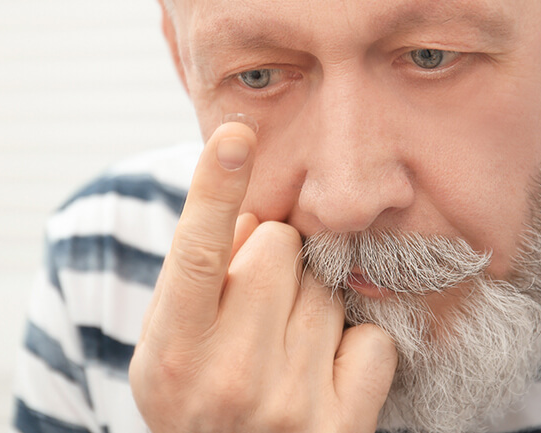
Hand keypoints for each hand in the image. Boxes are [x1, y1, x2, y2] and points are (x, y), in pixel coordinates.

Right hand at [129, 122, 396, 432]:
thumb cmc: (193, 393)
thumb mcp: (168, 340)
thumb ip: (197, 274)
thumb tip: (254, 215)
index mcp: (172, 350)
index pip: (195, 254)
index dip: (214, 189)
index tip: (236, 136)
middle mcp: (227, 378)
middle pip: (279, 247)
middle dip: (272, 257)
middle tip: (256, 301)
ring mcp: (287, 404)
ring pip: (327, 288)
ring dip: (310, 302)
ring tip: (283, 346)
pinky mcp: (341, 426)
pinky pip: (372, 337)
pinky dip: (354, 346)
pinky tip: (322, 372)